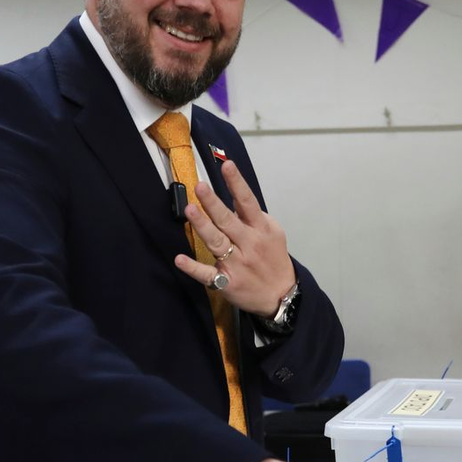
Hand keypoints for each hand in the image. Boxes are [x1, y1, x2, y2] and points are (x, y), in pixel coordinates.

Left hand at [175, 160, 296, 317]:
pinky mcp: (226, 282)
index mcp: (261, 229)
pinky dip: (193, 268)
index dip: (237, 183)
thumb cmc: (273, 258)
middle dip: (213, 203)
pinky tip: (180, 259)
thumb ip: (253, 216)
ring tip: (190, 210)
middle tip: (199, 186)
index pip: (248, 202)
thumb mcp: (272, 233)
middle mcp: (249, 244)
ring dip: (202, 226)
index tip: (226, 166)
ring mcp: (237, 263)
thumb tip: (234, 196)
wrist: (281, 295)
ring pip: (217, 243)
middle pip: (228, 220)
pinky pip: (207, 274)